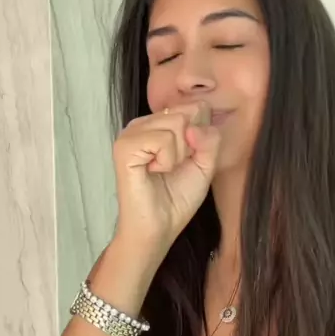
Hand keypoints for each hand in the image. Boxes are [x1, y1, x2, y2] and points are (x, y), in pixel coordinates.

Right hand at [112, 102, 220, 263]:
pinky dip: (166, 160)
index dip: (201, 136)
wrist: (158, 229)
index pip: (195, 107)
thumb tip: (194, 126)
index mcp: (159, 124)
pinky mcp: (124, 146)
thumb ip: (210, 139)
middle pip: (187, 112)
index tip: (187, 160)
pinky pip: (162, 139)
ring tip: (162, 170)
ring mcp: (131, 133)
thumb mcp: (206, 164)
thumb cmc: (177, 199)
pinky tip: (153, 171)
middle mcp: (143, 123)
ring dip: (178, 154)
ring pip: (176, 122)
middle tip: (173, 167)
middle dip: (190, 145)